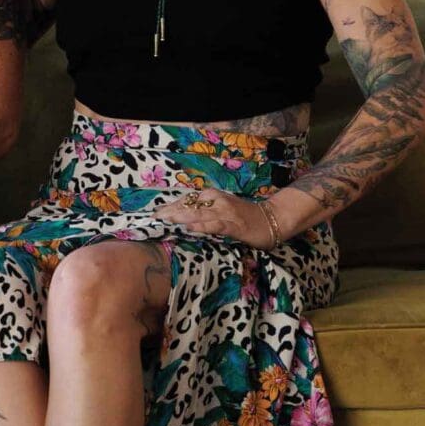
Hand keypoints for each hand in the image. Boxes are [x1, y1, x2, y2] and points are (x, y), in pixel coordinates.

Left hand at [150, 189, 277, 246]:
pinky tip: (191, 229)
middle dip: (170, 212)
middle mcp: (216, 201)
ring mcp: (225, 212)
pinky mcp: (234, 225)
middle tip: (153, 219)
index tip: (153, 214)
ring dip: (181, 218)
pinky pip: (215, 225)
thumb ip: (202, 213)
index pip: (185, 201)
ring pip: (199, 214)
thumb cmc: (243, 216)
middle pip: (188, 206)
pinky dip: (202, 226)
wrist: (271, 219)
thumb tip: (180, 219)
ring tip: (166, 221)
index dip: (169, 208)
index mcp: (211, 196)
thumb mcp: (220, 211)